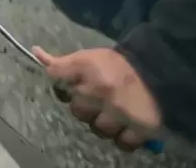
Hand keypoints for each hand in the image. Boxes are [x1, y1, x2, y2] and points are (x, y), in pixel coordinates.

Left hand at [33, 46, 161, 152]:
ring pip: (98, 129)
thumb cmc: (118, 64)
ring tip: (116, 111)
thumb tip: (36, 51)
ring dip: (105, 123)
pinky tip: (127, 125)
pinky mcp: (140, 128)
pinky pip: (122, 143)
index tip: (73, 83)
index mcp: (87, 67)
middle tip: (101, 98)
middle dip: (86, 105)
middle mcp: (100, 91)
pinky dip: (124, 137)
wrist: (159, 69)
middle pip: (76, 110)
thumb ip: (63, 62)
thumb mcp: (90, 56)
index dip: (62, 84)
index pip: (55, 77)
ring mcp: (120, 112)